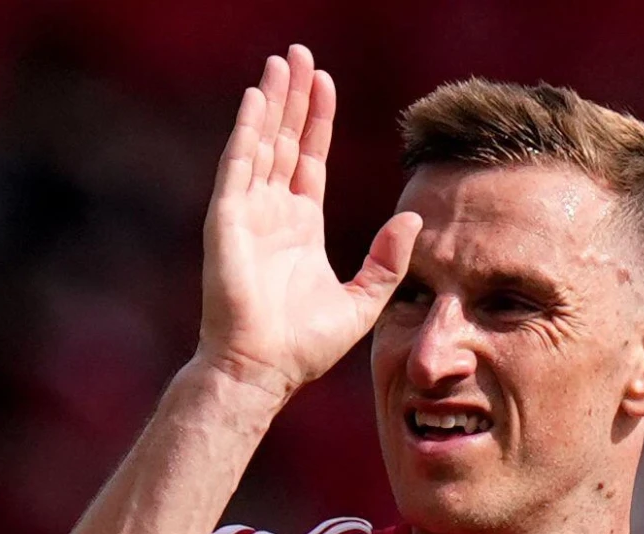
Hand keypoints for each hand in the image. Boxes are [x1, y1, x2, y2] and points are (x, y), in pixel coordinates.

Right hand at [198, 45, 422, 401]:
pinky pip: (238, 166)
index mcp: (300, 227)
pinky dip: (246, 132)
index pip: (310, 159)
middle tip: (299, 54)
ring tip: (281, 61)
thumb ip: (387, 261)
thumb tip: (415, 221)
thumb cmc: (305, 346)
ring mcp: (248, 214)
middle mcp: (272, 213)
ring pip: (262, 143)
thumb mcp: (363, 300)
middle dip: (293, 98)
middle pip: (284, 140)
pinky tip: (257, 99)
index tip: (325, 82)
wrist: (265, 370)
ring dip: (271, 102)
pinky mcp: (228, 221)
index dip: (317, 121)